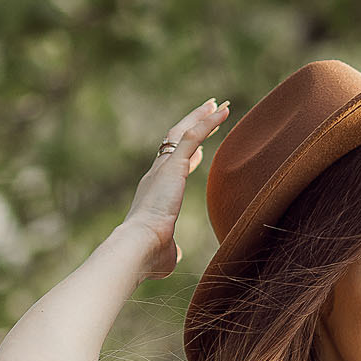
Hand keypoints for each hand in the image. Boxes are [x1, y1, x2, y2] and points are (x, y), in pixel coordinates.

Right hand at [121, 96, 228, 280]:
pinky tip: (222, 112)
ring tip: (218, 104)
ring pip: (183, 132)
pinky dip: (208, 122)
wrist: (138, 247)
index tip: (200, 149)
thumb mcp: (165, 252)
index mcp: (154, 193)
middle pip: (175, 141)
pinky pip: (192, 136)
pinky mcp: (172, 166)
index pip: (171, 167)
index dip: (187, 156)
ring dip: (201, 117)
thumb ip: (171, 249)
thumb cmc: (149, 256)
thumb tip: (175, 256)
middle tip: (210, 111)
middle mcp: (156, 175)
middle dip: (193, 125)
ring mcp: (163, 168)